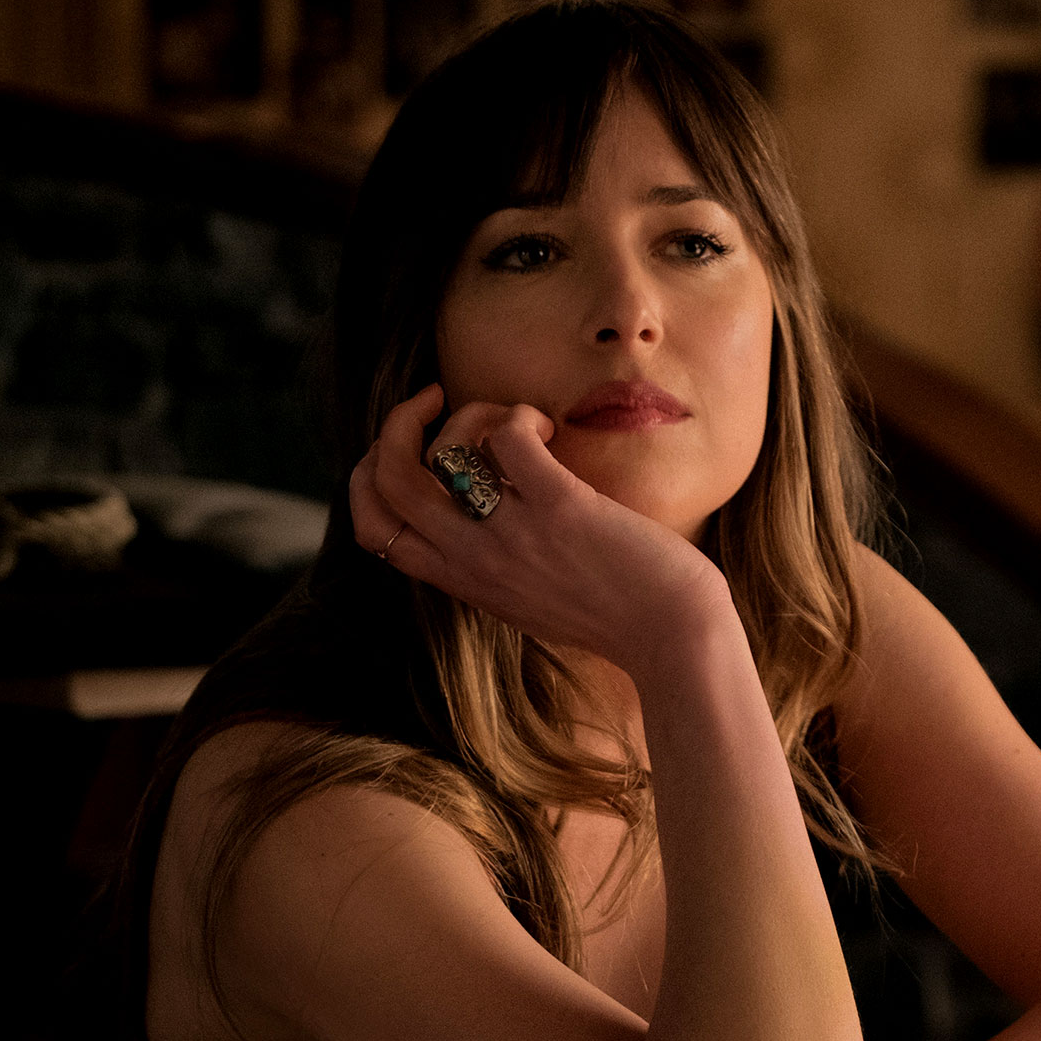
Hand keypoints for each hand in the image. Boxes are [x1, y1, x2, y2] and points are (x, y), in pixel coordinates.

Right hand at [350, 385, 730, 677]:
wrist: (673, 638)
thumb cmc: (616, 616)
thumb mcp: (528, 602)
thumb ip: (492, 568)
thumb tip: (479, 517)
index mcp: (464, 582)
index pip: (373, 532)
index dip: (367, 481)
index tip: (403, 451)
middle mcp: (475, 560)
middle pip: (387, 483)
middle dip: (394, 426)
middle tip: (430, 402)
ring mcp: (512, 534)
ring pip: (437, 454)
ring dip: (467, 414)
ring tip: (514, 422)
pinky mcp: (558, 507)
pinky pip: (504, 436)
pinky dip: (518, 416)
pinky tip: (548, 430)